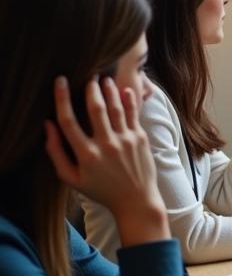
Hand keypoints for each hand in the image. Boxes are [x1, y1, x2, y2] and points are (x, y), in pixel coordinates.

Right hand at [44, 76, 168, 246]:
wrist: (136, 200)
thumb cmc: (101, 189)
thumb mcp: (71, 178)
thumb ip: (56, 152)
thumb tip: (47, 125)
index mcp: (86, 155)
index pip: (68, 121)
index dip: (61, 98)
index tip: (60, 81)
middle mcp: (106, 145)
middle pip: (95, 109)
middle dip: (90, 89)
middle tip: (88, 75)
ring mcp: (126, 140)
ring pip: (116, 108)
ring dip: (109, 90)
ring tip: (103, 79)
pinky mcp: (140, 139)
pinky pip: (133, 114)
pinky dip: (129, 100)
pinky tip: (124, 90)